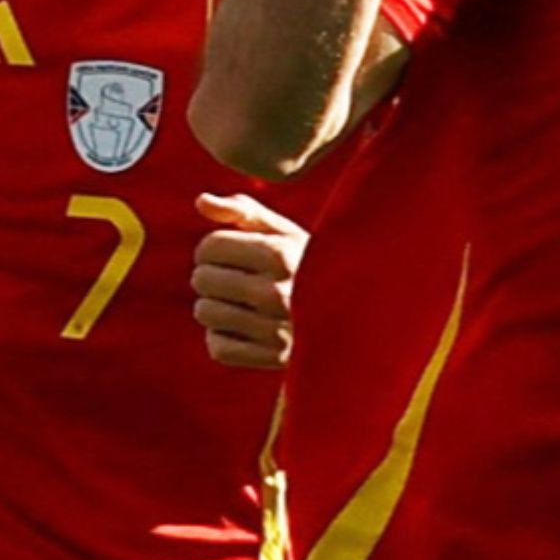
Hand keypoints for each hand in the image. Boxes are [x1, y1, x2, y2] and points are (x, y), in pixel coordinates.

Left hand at [190, 193, 306, 370]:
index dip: (211, 247)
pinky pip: (218, 347)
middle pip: (202, 279)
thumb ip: (244, 211)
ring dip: (215, 305)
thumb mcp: (286, 231)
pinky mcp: (274, 358)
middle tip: (234, 277)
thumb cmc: (311, 264)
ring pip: (205, 313)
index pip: (209, 246)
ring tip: (238, 301)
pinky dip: (223, 337)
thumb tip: (201, 201)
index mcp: (280, 255)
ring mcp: (276, 330)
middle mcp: (277, 293)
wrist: (359, 312)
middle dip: (211, 274)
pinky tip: (243, 327)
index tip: (227, 253)